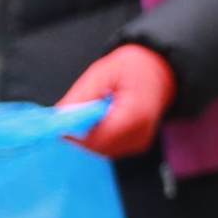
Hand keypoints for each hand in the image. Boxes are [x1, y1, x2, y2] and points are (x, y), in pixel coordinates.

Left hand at [62, 44, 174, 158]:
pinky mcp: (140, 143)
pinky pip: (111, 148)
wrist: (160, 70)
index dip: (76, 136)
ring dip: (90, 136)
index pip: (99, 138)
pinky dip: (100, 137)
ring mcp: (141, 140)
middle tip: (78, 115)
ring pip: (103, 150)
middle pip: (99, 147)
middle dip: (82, 135)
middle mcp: (141, 133)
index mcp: (135, 114)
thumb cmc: (131, 67)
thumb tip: (57, 117)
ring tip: (95, 114)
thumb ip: (81, 97)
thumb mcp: (102, 73)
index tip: (62, 125)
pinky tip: (104, 120)